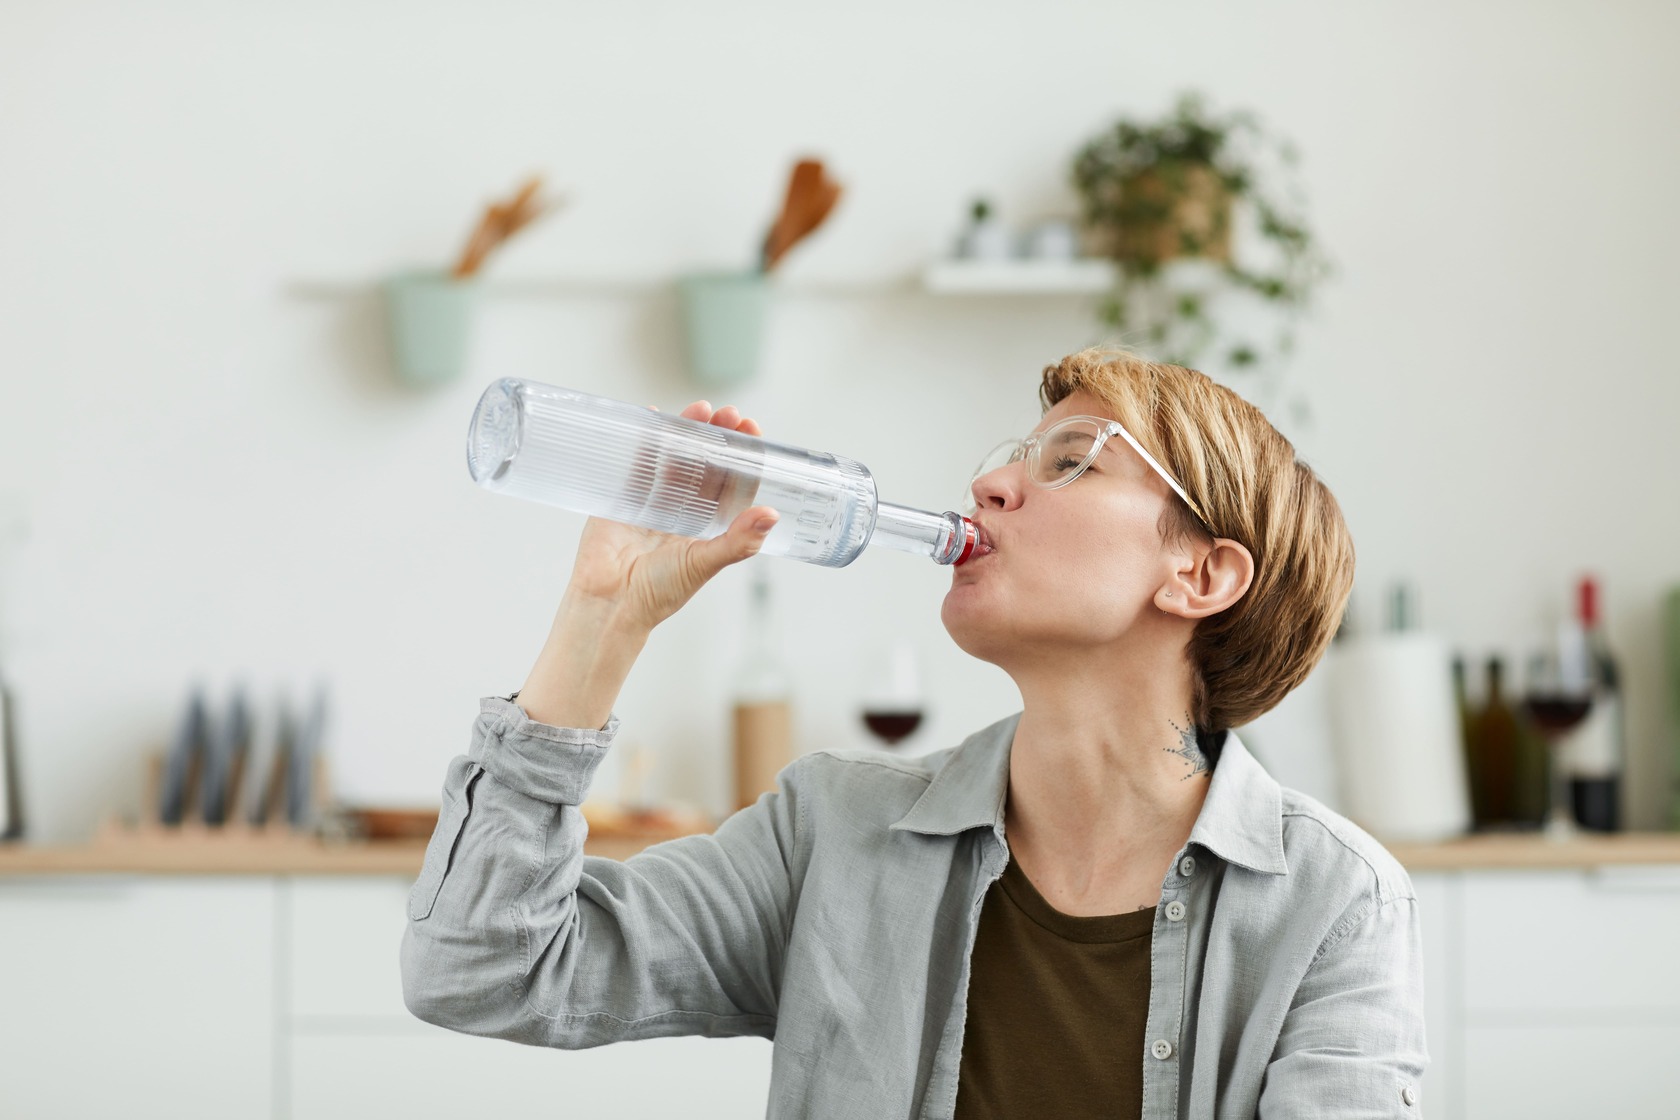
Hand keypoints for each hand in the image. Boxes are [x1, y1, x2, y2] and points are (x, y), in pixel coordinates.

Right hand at [565, 401, 778, 633]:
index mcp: (708, 525)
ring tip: (700, 409)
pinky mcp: (624, 496)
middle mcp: (684, 510)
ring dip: (687, 431)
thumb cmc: (659, 593)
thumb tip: (771, 516)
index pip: (732, 483)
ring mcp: (653, 501)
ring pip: (675, 457)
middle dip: (718, 437)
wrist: (609, 604)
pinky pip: (638, 462)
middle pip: (706, 463)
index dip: (744, 458)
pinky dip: (646, 439)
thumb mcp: (704, 564)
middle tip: (729, 414)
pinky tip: (655, 416)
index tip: (752, 431)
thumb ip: (738, 541)